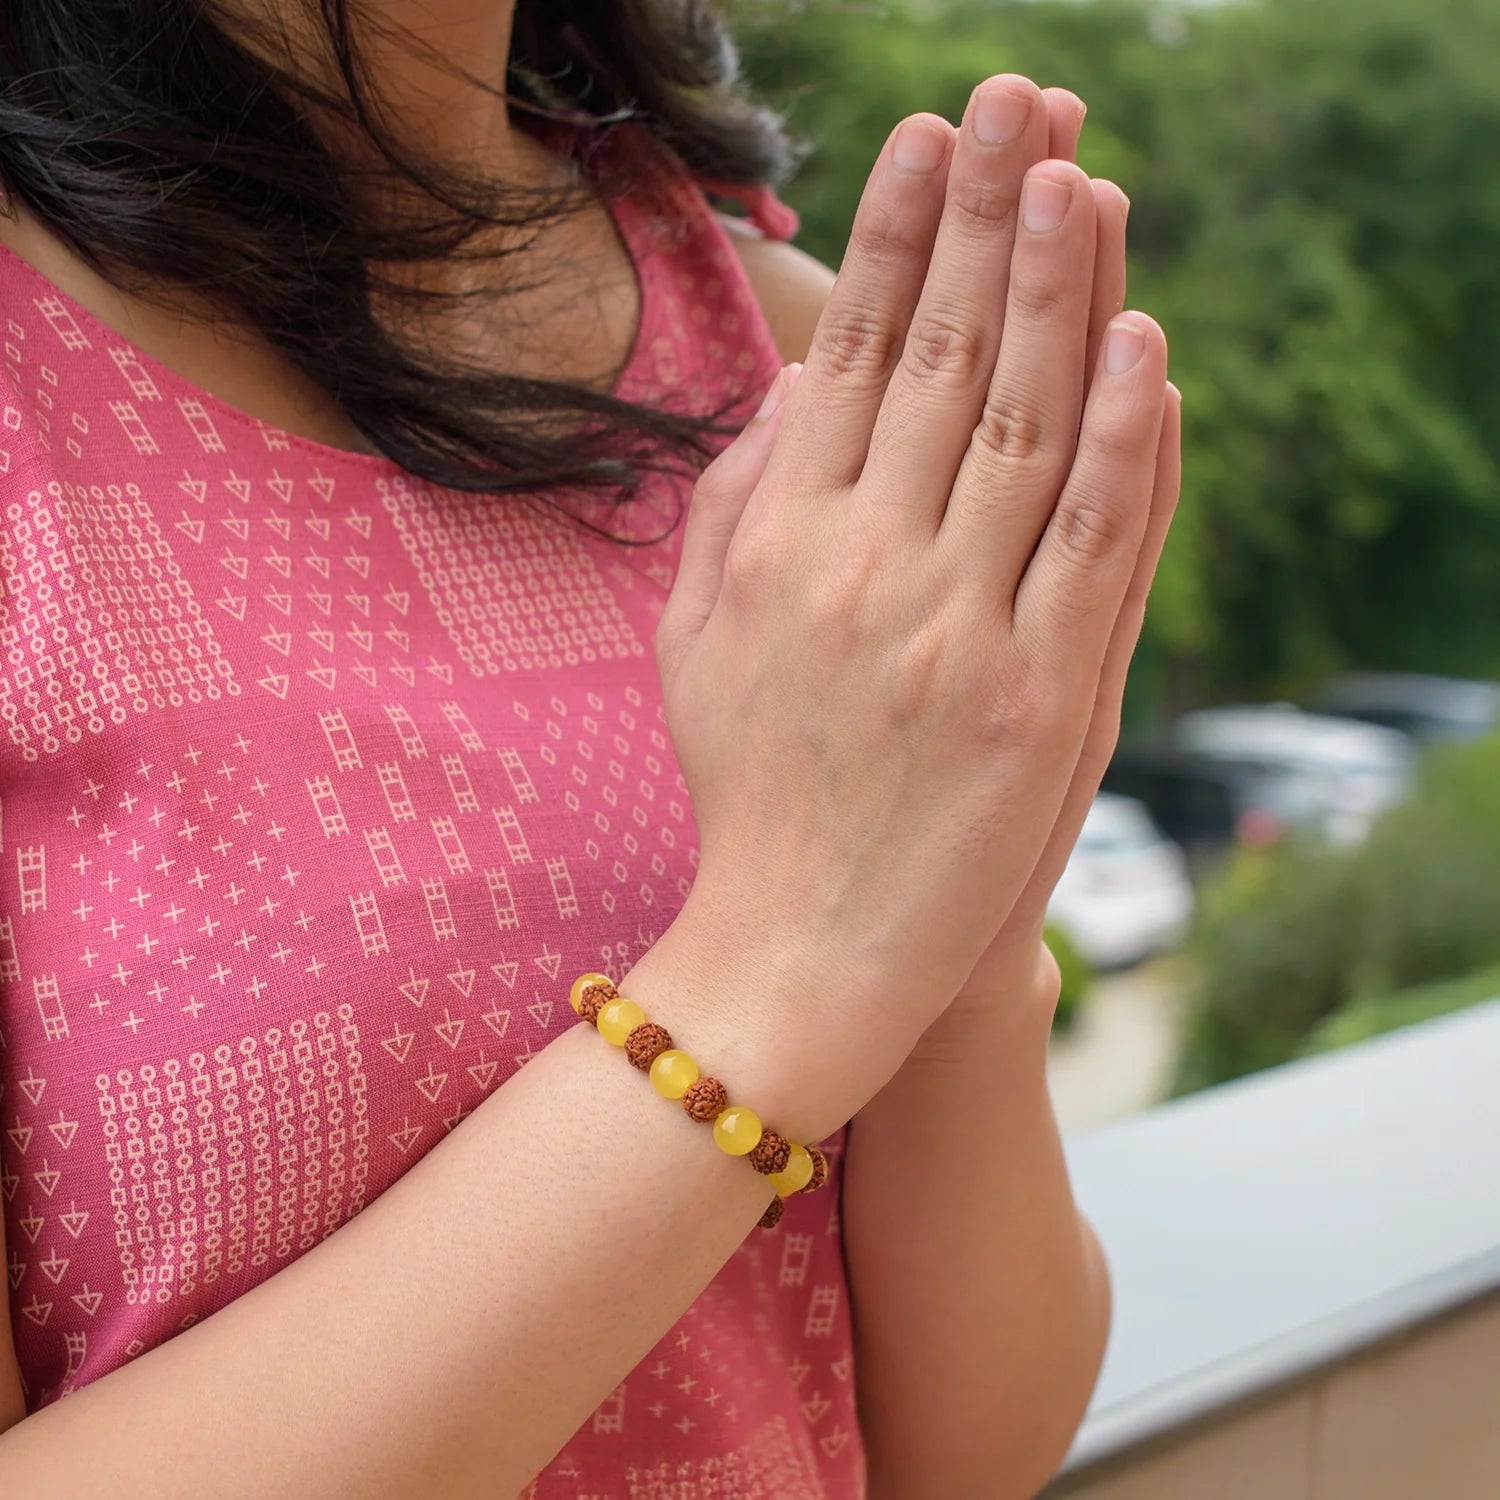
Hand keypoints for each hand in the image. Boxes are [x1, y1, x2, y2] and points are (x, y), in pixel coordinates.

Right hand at [654, 75, 1170, 1137]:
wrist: (803, 947)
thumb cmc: (751, 789)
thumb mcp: (695, 643)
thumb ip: (732, 508)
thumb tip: (789, 390)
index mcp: (785, 547)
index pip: (851, 359)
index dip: (893, 240)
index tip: (923, 140)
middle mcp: (871, 568)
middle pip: (947, 361)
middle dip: (984, 216)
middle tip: (1016, 99)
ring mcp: (964, 629)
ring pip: (1032, 427)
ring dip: (1064, 292)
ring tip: (1079, 175)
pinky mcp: (1042, 697)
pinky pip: (1097, 544)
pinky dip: (1131, 440)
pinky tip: (1147, 346)